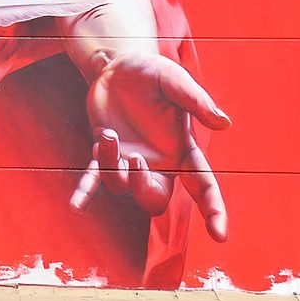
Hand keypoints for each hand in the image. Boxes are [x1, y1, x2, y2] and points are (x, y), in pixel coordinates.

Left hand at [71, 50, 230, 241]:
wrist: (119, 65)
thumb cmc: (154, 74)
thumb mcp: (176, 81)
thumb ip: (197, 102)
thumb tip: (224, 123)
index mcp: (182, 150)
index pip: (203, 186)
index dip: (213, 210)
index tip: (219, 234)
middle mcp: (157, 163)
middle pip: (156, 199)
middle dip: (146, 189)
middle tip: (137, 159)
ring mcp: (128, 161)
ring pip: (122, 187)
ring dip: (113, 167)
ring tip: (109, 133)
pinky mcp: (104, 152)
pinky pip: (94, 179)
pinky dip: (85, 192)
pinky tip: (75, 207)